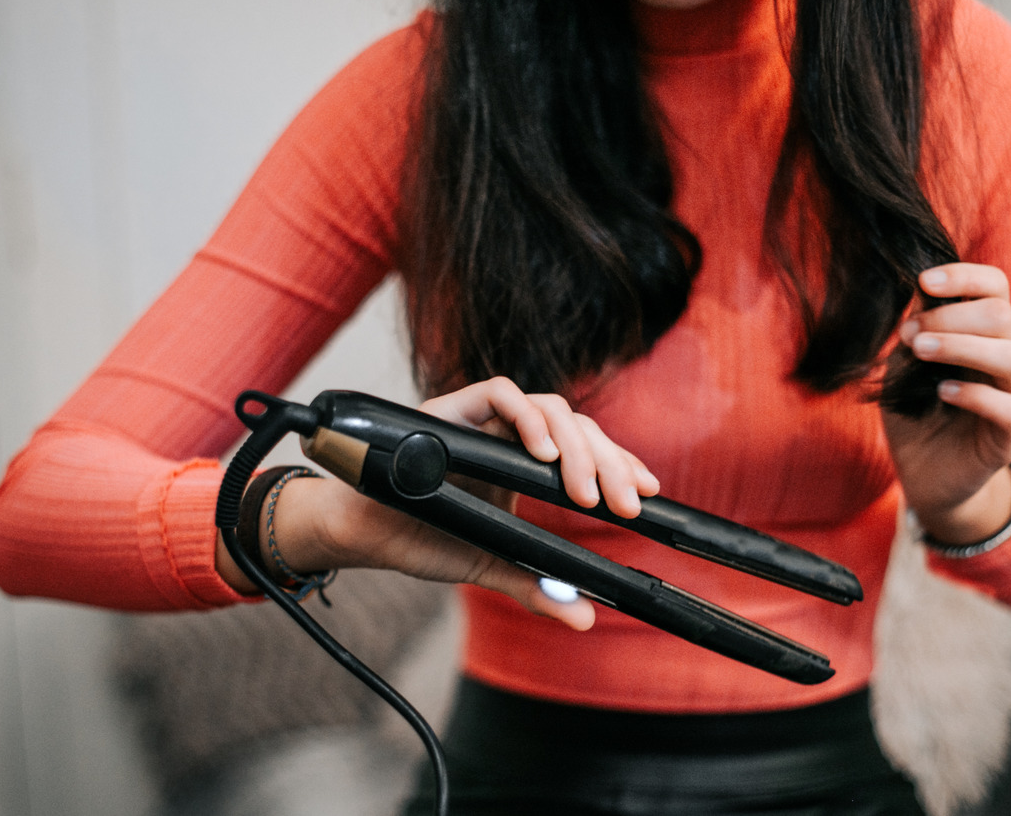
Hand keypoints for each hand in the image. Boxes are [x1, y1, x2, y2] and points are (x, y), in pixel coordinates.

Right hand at [216, 377, 658, 629]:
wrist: (362, 532)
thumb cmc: (419, 538)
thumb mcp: (490, 566)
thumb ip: (535, 587)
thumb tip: (583, 618)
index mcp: (523, 466)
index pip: (585, 450)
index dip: (621, 464)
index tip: (647, 495)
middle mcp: (510, 435)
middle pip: (576, 427)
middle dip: (609, 461)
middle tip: (626, 503)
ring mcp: (484, 418)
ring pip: (548, 407)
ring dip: (575, 446)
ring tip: (587, 492)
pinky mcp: (454, 407)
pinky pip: (500, 393)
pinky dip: (526, 418)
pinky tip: (542, 455)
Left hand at [883, 264, 1010, 544]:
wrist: (924, 474)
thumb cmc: (916, 410)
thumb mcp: (905, 364)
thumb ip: (917, 329)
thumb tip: (919, 288)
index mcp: (984, 333)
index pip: (995, 287)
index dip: (964, 276)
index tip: (924, 282)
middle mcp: (1006, 356)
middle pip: (1003, 315)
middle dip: (951, 316)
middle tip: (909, 334)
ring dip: (962, 346)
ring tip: (920, 351)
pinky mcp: (1010, 434)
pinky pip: (1008, 407)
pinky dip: (974, 394)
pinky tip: (942, 392)